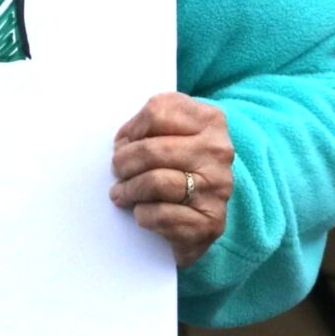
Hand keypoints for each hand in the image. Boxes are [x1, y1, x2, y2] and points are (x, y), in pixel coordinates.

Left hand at [110, 93, 232, 270]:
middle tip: (117, 172)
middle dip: (123, 163)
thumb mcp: (174, 133)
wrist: (208, 213)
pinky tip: (141, 212)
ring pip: (154, 183)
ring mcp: (217, 188)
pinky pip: (161, 215)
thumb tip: (123, 143)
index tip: (123, 143)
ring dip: (128, 190)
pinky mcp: (209, 222)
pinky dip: (143, 214)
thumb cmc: (183, 167)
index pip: (156, 112)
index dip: (130, 130)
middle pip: (150, 150)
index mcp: (210, 121)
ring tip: (121, 193)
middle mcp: (218, 152)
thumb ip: (151, 126)